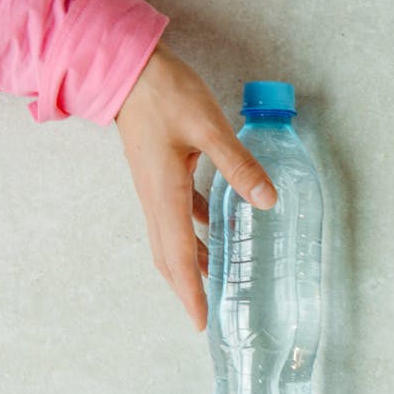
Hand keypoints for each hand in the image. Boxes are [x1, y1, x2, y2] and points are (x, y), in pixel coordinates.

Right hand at [116, 43, 276, 329]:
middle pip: (170, 258)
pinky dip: (195, 232)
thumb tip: (267, 200)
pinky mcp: (159, 175)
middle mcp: (155, 200)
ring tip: (220, 280)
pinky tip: (218, 229)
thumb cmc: (165, 95)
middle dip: (188, 289)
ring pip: (172, 239)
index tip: (202, 323)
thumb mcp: (208, 128)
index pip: (179, 258)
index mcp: (165, 196)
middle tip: (211, 315)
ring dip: (193, 263)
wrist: (126, 69)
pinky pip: (177, 216)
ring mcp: (155, 188)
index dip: (191, 293)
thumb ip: (238, 165)